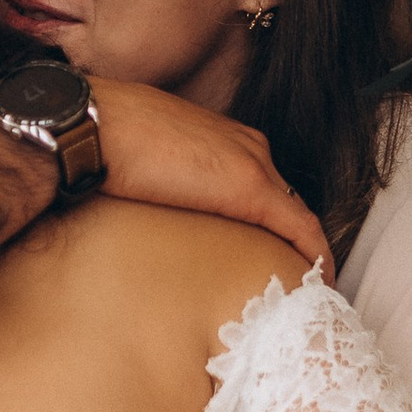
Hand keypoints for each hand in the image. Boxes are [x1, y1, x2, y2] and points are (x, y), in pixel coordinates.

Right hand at [84, 79, 329, 272]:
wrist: (92, 126)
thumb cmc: (102, 140)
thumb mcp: (141, 160)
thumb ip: (160, 180)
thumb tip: (148, 206)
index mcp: (221, 137)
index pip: (262, 182)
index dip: (269, 219)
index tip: (267, 251)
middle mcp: (246, 145)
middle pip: (285, 198)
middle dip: (291, 238)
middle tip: (292, 276)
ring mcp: (252, 163)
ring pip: (297, 213)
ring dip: (303, 249)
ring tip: (306, 284)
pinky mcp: (250, 188)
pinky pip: (300, 227)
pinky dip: (314, 254)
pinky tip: (318, 279)